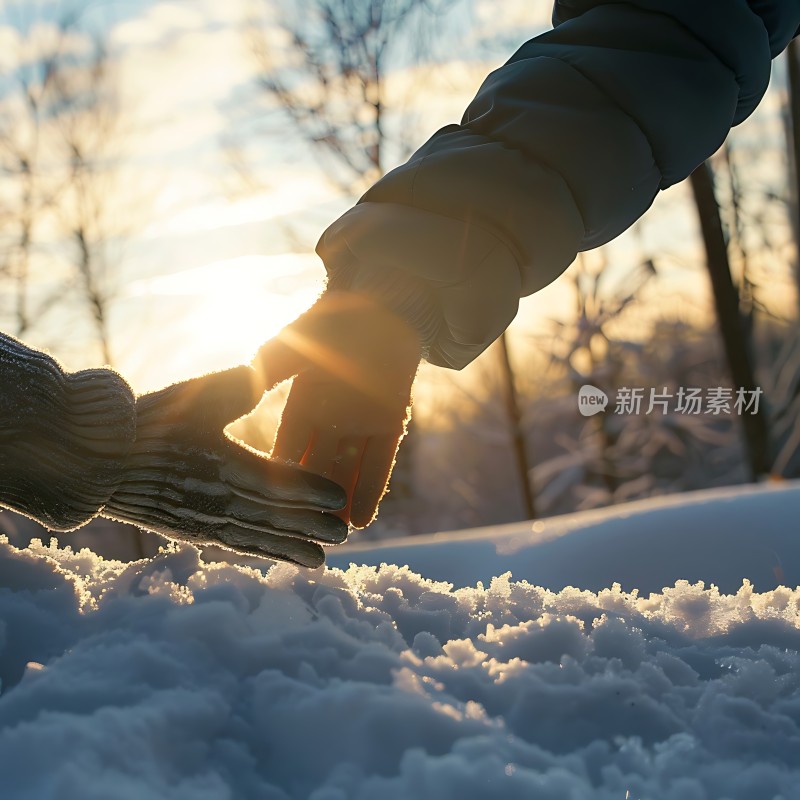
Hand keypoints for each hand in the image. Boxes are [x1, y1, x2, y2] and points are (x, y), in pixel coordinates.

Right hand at [102, 366, 347, 566]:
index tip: (340, 496)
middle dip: (310, 526)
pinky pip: (233, 544)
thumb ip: (239, 387)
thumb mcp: (198, 395)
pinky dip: (260, 553)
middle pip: (273, 516)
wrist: (96, 459)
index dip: (310, 489)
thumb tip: (267, 374)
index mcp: (223, 463)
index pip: (276, 481)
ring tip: (321, 562)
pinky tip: (279, 559)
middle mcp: (217, 498)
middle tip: (344, 534)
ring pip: (256, 538)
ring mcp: (203, 520)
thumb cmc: (152, 422)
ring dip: (289, 549)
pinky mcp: (191, 530)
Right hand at [255, 291, 421, 526]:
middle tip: (304, 539)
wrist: (384, 299)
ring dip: (337, 505)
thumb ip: (270, 366)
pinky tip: (361, 519)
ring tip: (330, 542)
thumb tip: (243, 383)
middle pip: (315, 470)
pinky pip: (378, 461)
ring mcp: (358, 422)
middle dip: (311, 505)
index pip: (286, 450)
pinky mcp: (388, 421)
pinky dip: (370, 489)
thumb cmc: (335, 316)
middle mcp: (329, 417)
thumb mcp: (295, 341)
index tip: (272, 511)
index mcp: (301, 403)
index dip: (282, 481)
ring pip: (344, 472)